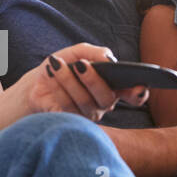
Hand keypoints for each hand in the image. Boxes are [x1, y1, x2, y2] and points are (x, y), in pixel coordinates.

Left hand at [21, 43, 147, 121]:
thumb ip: (95, 52)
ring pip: (84, 102)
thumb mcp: (78, 53)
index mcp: (112, 87)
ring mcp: (87, 116)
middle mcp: (103, 104)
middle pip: (105, 97)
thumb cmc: (63, 67)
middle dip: (92, 80)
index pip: (133, 96)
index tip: (140, 87)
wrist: (37, 83)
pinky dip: (57, 89)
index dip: (138, 94)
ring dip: (68, 81)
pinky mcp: (68, 123)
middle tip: (80, 64)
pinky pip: (66, 109)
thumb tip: (108, 60)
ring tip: (55, 66)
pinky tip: (49, 77)